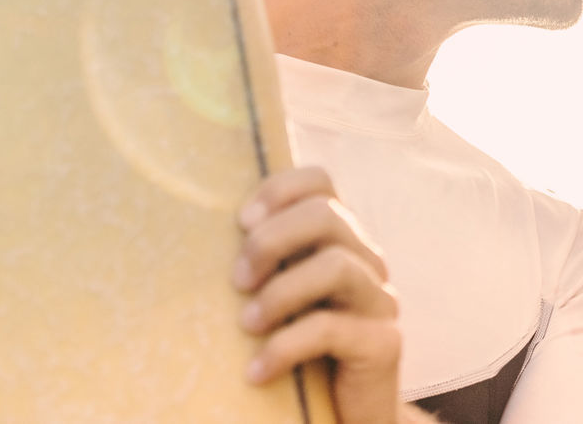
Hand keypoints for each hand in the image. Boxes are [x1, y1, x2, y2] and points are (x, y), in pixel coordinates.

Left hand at [234, 166, 401, 423]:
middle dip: (272, 241)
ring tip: (248, 324)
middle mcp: (367, 260)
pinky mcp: (384, 343)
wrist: (342, 418)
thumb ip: (263, 263)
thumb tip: (198, 230)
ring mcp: (379, 300)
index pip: (320, 182)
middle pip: (327, 214)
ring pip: (337, 265)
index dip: (279, 189)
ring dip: (280, 292)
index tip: (240, 223)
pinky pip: (333, 328)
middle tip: (237, 280)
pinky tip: (256, 371)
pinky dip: (285, 347)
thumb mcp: (277, 297)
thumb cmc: (297, 352)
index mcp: (341, 238)